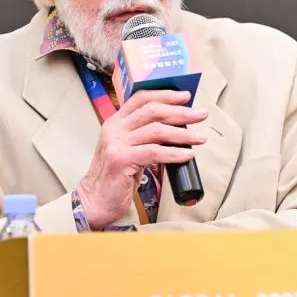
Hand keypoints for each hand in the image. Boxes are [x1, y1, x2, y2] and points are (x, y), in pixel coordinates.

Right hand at [76, 90, 207, 228]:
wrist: (95, 201)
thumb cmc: (116, 178)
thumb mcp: (129, 150)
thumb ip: (145, 137)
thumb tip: (176, 129)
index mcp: (116, 122)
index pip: (141, 98)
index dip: (165, 95)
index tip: (185, 96)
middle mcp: (114, 129)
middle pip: (152, 111)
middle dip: (181, 112)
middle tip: (200, 115)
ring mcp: (116, 143)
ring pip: (156, 130)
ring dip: (183, 133)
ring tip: (200, 138)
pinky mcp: (121, 160)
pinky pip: (155, 152)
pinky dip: (175, 152)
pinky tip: (188, 155)